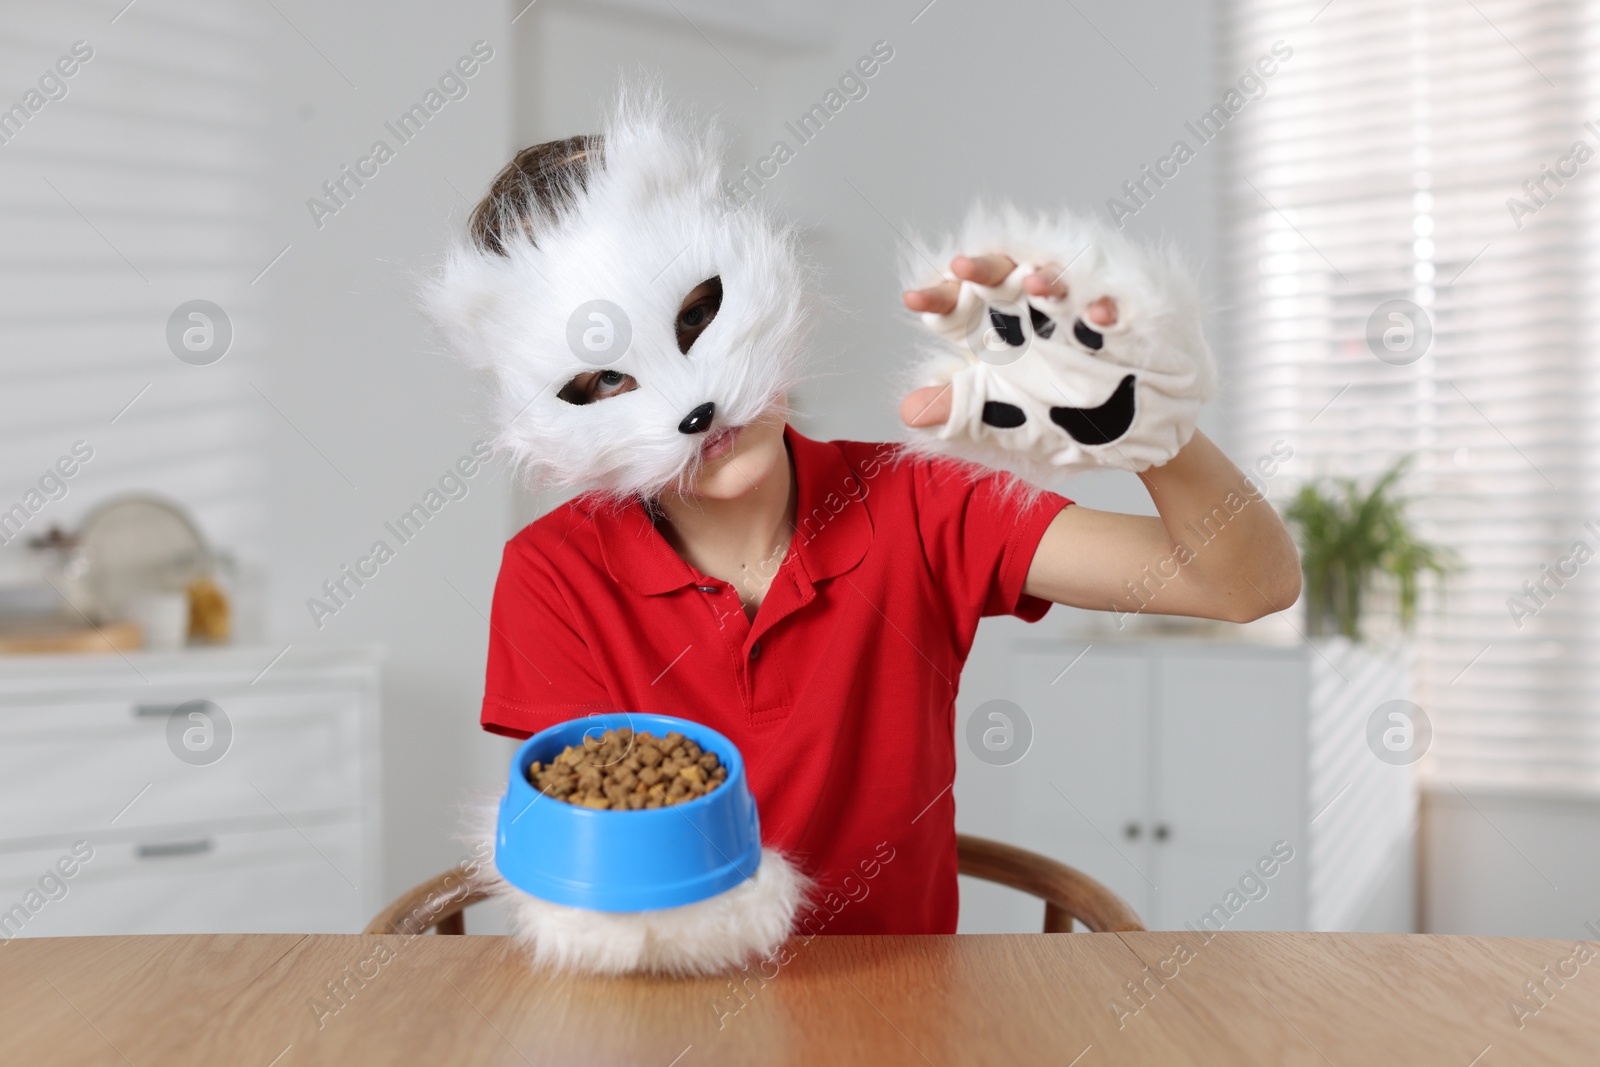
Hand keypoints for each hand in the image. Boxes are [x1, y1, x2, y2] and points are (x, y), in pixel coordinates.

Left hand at [899, 254, 1118, 426]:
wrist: (1124, 434)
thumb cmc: (1060, 416)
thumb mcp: (1003, 418)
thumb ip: (960, 411)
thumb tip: (908, 412)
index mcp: (993, 332)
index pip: (958, 304)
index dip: (936, 298)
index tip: (913, 300)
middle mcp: (1028, 314)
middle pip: (1000, 276)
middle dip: (982, 269)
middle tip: (961, 266)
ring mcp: (1073, 314)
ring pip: (1058, 280)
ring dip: (1047, 277)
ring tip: (1031, 281)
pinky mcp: (1119, 323)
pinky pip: (1113, 307)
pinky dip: (1107, 309)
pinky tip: (1099, 316)